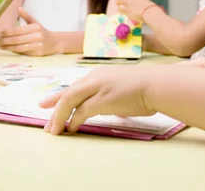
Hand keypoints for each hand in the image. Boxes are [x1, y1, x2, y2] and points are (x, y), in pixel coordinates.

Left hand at [0, 8, 60, 55]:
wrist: (55, 42)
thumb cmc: (42, 32)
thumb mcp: (35, 23)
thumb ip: (26, 16)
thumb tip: (18, 8)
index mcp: (35, 28)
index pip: (18, 30)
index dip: (7, 32)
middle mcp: (37, 36)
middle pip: (17, 40)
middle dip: (5, 40)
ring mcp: (37, 46)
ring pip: (19, 48)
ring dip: (7, 47)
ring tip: (0, 46)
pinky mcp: (37, 54)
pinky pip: (23, 53)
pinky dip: (14, 51)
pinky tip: (8, 49)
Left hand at [39, 66, 156, 134]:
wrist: (157, 84)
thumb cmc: (146, 87)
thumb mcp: (122, 87)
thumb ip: (111, 96)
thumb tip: (109, 108)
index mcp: (98, 74)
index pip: (74, 86)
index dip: (58, 96)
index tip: (47, 103)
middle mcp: (95, 78)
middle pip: (67, 93)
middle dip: (53, 108)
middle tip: (46, 123)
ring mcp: (98, 87)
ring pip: (69, 101)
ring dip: (60, 117)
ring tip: (55, 131)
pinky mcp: (103, 99)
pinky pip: (82, 111)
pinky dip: (74, 121)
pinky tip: (72, 129)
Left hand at [116, 0, 155, 21]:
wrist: (151, 14)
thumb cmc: (155, 11)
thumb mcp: (153, 6)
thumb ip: (153, 7)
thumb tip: (161, 9)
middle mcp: (134, 0)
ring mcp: (130, 6)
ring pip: (120, 1)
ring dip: (118, 2)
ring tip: (117, 3)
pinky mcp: (128, 12)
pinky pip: (120, 9)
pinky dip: (119, 9)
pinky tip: (119, 10)